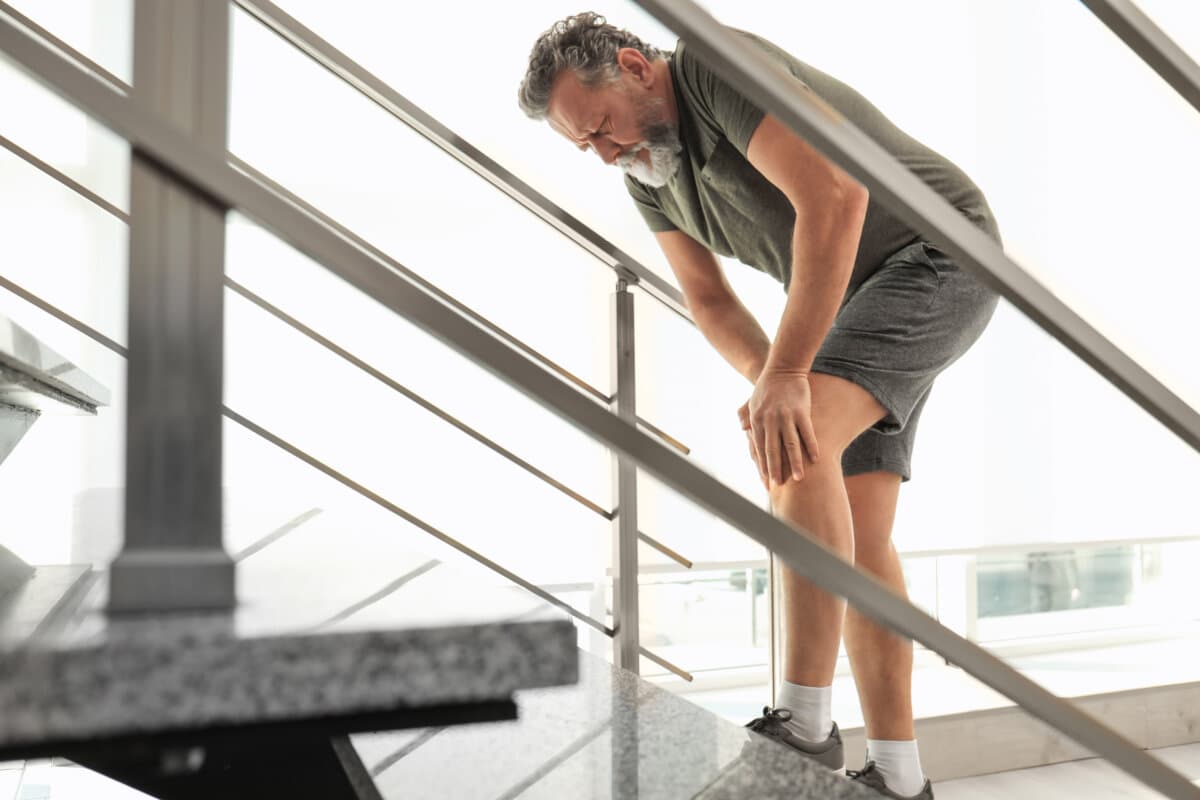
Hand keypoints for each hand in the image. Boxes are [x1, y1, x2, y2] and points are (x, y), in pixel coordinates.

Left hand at [738, 369, 819, 487]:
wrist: (782, 368)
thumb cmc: (767, 387)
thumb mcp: (752, 401)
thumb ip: (747, 416)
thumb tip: (743, 431)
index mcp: (757, 421)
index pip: (759, 449)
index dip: (762, 466)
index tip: (766, 482)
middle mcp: (770, 421)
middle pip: (773, 451)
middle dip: (775, 470)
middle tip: (778, 486)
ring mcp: (786, 416)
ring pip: (791, 445)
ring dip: (795, 463)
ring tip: (799, 479)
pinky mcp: (801, 411)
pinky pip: (807, 432)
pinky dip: (811, 446)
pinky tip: (816, 459)